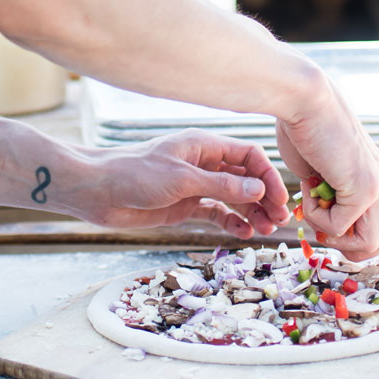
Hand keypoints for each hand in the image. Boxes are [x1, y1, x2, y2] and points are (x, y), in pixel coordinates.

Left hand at [76, 131, 291, 236]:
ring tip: (265, 231)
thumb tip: (258, 189)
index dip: (268, 176)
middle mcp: (204, 163)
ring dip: (252, 212)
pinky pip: (217, 212)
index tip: (279, 199)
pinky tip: (243, 233)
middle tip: (279, 220)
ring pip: (235, 197)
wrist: (98, 192)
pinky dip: (232, 222)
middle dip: (265, 197)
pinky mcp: (186, 205)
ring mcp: (196, 184)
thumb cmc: (134, 175)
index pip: (249, 155)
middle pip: (246, 177)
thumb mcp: (182, 179)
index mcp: (204, 145)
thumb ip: (221, 184)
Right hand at [276, 78, 378, 259]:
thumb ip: (330, 191)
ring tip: (316, 208)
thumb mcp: (321, 166)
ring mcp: (377, 185)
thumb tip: (323, 213)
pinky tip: (308, 187)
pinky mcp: (364, 187)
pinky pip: (339, 227)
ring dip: (336, 236)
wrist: (304, 99)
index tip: (328, 215)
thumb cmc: (303, 125)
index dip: (360, 230)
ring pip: (372, 243)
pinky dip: (316, 217)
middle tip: (327, 225)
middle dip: (356, 245)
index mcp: (377, 175)